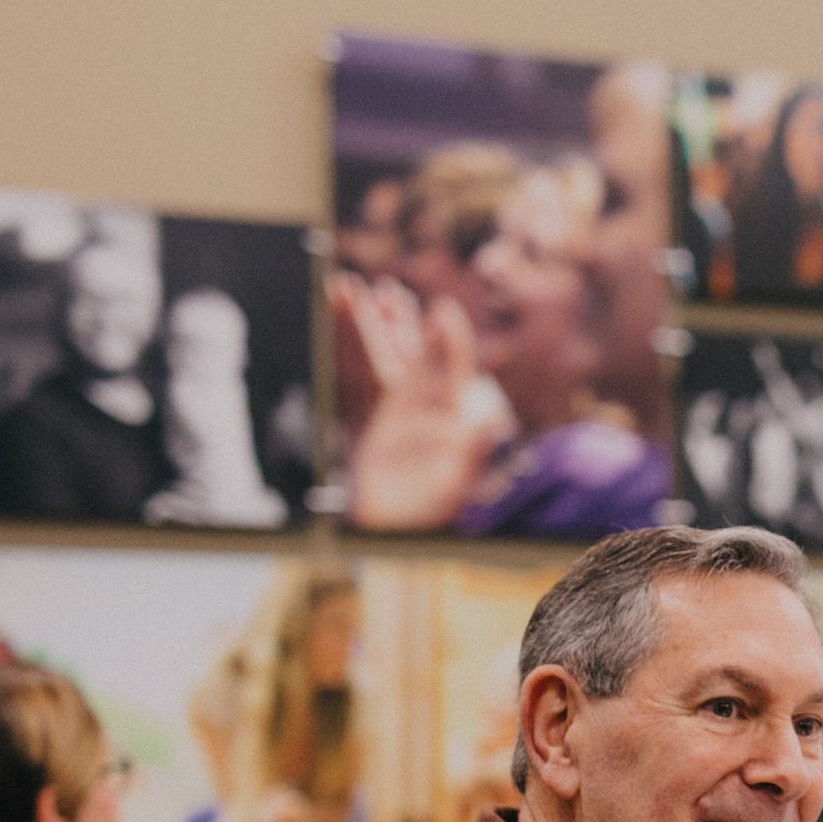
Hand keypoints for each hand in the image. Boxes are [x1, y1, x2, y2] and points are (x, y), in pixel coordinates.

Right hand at [332, 273, 499, 532]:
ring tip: (347, 289)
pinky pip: (353, 375)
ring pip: (379, 356)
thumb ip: (472, 451)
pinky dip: (341, 347)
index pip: (450, 373)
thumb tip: (491, 421)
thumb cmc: (430, 512)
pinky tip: (331, 318)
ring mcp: (395, 409)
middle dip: (399, 324)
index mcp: (450, 417)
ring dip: (367, 325)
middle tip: (387, 291)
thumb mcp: (455, 485)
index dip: (449, 345)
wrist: (396, 531)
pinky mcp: (369, 417)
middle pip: (411, 354)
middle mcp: (424, 406)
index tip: (443, 314)